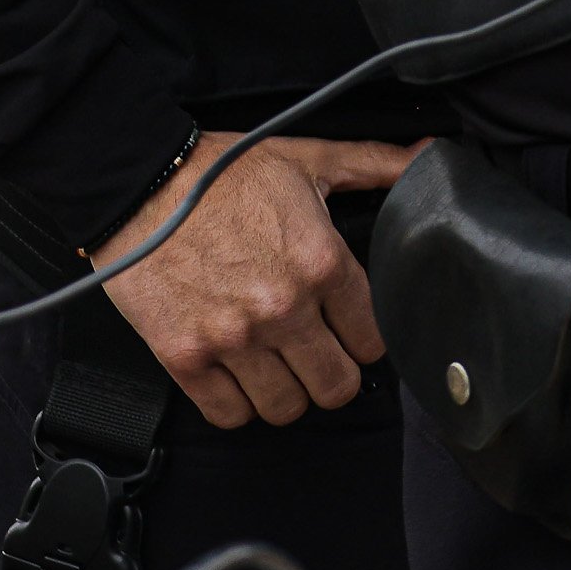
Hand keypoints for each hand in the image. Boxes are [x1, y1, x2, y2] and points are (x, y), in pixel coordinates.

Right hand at [96, 131, 419, 426]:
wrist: (139, 182)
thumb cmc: (223, 171)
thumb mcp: (308, 158)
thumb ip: (375, 164)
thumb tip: (432, 154)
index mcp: (322, 262)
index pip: (373, 341)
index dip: (364, 339)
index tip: (348, 331)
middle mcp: (283, 307)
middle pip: (337, 387)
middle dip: (332, 375)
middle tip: (316, 356)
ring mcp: (233, 337)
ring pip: (286, 409)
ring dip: (285, 391)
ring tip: (275, 364)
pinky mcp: (185, 357)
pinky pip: (230, 415)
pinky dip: (236, 403)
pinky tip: (236, 374)